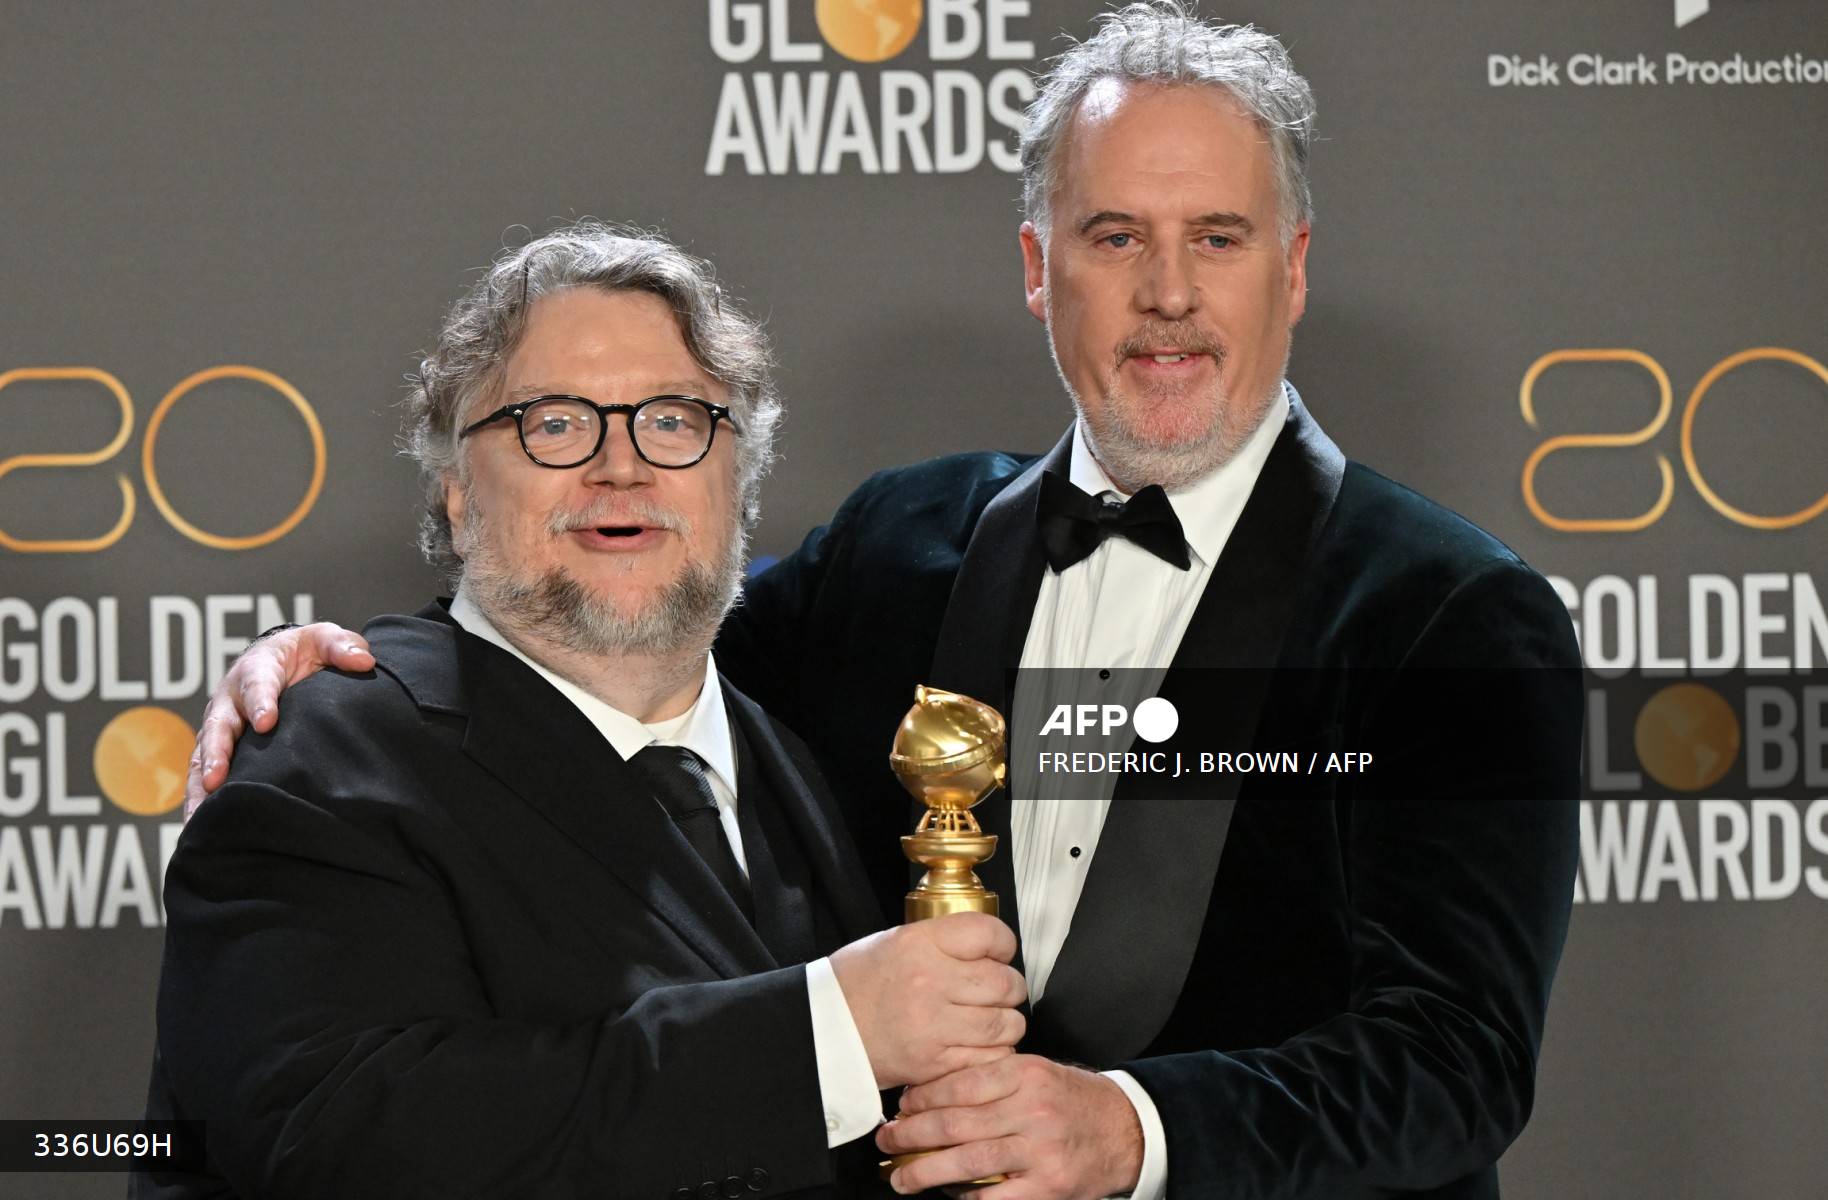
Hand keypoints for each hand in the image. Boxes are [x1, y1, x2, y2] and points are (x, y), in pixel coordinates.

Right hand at [183, 622, 372, 817]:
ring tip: (200, 815)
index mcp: (257, 668)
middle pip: (219, 726)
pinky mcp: (220, 748)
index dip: (260, 702)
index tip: (266, 723)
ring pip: (204, 755)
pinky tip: (199, 828)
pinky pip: (204, 774)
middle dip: (218, 752)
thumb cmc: (306, 651)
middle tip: (218, 778)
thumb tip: (365, 660)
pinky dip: (200, 799)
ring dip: (201, 784)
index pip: (257, 684)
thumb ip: (340, 647)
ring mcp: (222, 725)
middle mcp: (231, 698)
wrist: (282, 657)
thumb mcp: (323, 639)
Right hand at [828, 912, 1025, 1088]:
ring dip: (1005, 1022)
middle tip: (996, 991)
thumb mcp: (894, 942)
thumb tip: (987, 947)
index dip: (1002, 943)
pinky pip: (989, 1058)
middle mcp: (930, 981)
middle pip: (1004, 981)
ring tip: (989, 1020)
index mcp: (919, 943)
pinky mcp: (934, 1063)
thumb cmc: (856, 984)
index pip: (988, 934)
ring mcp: (934, 1025)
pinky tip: (978, 1045)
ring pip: (1005, 1022)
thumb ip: (942, 942)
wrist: (822, 1031)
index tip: (998, 952)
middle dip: (1008, 987)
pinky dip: (992, 1053)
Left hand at [875, 1055, 1143, 1198]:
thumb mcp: (1036, 1073)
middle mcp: (1032, 1110)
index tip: (901, 1107)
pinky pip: (993, 1197)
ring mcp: (1041, 1151)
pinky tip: (947, 1194)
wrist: (1125, 1130)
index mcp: (1026, 1074)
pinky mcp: (1048, 1187)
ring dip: (924, 1173)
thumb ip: (991, 1082)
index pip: (960, 1083)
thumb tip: (929, 1098)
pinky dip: (964, 1197)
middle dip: (910, 1136)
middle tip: (887, 1142)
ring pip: (967, 1163)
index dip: (921, 1098)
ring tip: (902, 1177)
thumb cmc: (1072, 1101)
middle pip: (955, 1124)